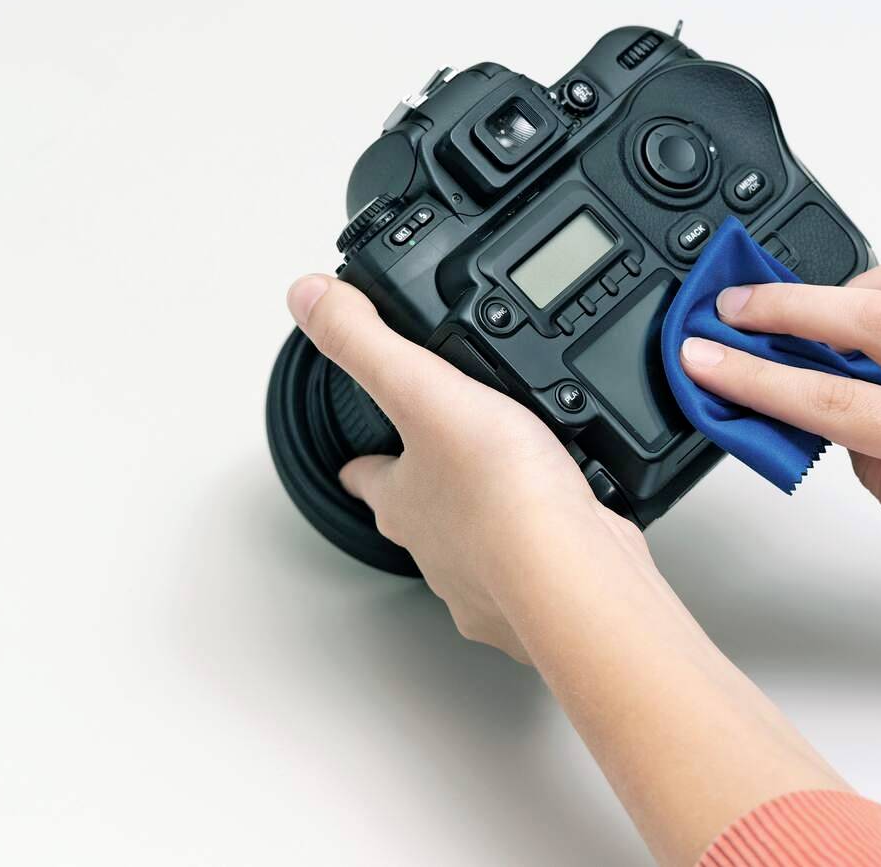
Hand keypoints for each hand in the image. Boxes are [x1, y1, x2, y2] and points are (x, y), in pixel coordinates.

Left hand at [287, 274, 647, 660]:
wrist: (572, 568)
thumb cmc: (500, 495)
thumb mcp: (422, 391)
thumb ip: (366, 342)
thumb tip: (307, 295)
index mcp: (404, 500)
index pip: (366, 479)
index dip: (360, 466)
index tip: (355, 461)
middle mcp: (438, 547)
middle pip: (421, 517)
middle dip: (430, 495)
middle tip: (444, 471)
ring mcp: (492, 576)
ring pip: (477, 547)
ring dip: (489, 522)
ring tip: (513, 489)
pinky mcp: (547, 586)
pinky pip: (539, 562)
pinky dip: (547, 544)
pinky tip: (566, 521)